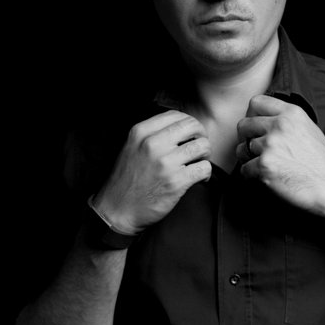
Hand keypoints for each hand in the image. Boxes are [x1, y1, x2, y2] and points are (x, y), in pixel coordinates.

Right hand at [92, 110, 211, 232]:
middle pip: (193, 126)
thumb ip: (150, 135)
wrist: (117, 209)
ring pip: (202, 146)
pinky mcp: (175, 182)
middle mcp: (152, 144)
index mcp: (141, 133)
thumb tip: (179, 127)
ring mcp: (165, 163)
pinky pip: (204, 168)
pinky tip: (199, 178)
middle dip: (201, 136)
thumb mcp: (131, 148)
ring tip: (198, 163)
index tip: (190, 134)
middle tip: (198, 148)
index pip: (176, 115)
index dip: (189, 123)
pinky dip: (206, 173)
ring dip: (205, 155)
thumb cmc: (126, 180)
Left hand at [235, 95, 324, 214]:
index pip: (257, 102)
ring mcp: (271, 145)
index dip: (251, 115)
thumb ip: (287, 121)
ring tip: (262, 165)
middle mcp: (280, 125)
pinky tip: (265, 177)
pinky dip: (251, 176)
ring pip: (242, 148)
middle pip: (244, 125)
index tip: (254, 127)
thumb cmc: (322, 163)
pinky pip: (244, 169)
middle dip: (245, 138)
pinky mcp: (265, 166)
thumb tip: (263, 121)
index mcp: (291, 113)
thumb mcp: (308, 129)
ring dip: (247, 158)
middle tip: (253, 149)